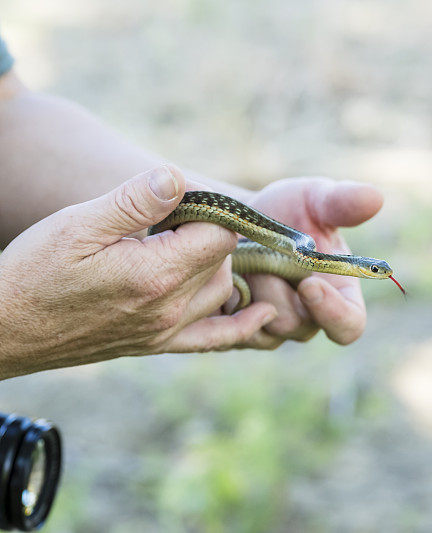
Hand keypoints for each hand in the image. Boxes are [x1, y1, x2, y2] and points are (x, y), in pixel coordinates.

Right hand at [0, 166, 275, 378]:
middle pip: (223, 261)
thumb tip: (177, 178)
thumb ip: (133, 202)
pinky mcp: (156, 345)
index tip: (184, 198)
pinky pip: (214, 339)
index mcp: (155, 275)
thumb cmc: (33, 272)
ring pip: (221, 292)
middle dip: (210, 233)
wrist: (4, 330)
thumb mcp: (77, 226)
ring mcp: (165, 331)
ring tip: (190, 243)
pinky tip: (264, 315)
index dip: (209, 210)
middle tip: (176, 217)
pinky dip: (242, 326)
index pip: (219, 234)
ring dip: (217, 265)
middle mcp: (170, 308)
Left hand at [229, 177, 383, 347]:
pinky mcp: (236, 332)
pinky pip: (227, 331)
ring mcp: (270, 330)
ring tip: (240, 258)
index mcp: (340, 297)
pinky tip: (219, 271)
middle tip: (259, 255)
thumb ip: (342, 202)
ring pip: (259, 330)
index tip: (310, 283)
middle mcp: (308, 320)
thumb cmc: (289, 209)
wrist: (240, 217)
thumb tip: (375, 198)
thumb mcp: (314, 199)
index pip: (349, 327)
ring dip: (247, 293)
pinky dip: (221, 301)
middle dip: (275, 290)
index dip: (333, 313)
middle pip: (296, 327)